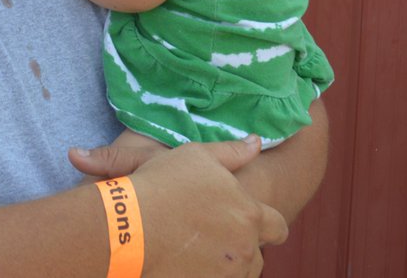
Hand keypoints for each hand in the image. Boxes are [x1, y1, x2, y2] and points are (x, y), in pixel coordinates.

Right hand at [74, 135, 287, 277]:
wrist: (129, 223)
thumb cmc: (163, 183)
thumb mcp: (198, 156)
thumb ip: (234, 152)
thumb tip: (256, 142)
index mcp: (249, 214)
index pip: (277, 227)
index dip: (267, 225)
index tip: (251, 222)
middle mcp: (244, 247)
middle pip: (257, 254)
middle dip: (242, 245)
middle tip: (216, 233)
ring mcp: (225, 272)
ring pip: (239, 272)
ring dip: (227, 262)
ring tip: (201, 248)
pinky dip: (208, 273)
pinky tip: (189, 261)